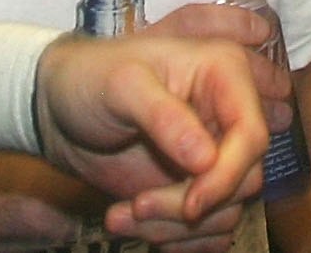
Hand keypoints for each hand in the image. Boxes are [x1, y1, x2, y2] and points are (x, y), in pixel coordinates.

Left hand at [36, 15, 273, 244]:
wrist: (58, 110)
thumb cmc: (89, 79)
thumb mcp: (121, 86)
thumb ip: (164, 116)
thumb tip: (205, 158)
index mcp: (223, 73)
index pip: (252, 135)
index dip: (227, 175)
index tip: (190, 204)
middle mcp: (227, 114)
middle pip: (242, 180)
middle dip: (189, 207)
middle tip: (137, 206)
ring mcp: (214, 154)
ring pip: (226, 211)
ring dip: (175, 228)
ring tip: (121, 216)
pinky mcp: (197, 187)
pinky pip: (211, 230)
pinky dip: (177, 239)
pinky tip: (133, 224)